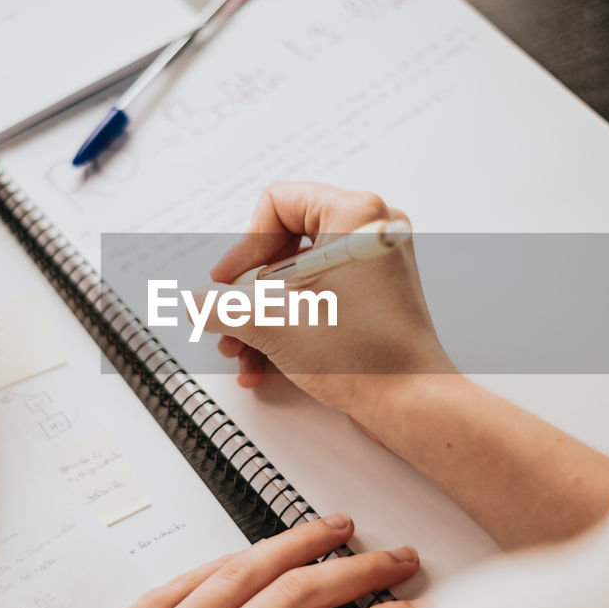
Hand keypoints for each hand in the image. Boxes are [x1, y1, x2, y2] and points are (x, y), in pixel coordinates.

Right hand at [205, 182, 453, 438]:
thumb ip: (223, 307)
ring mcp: (376, 264)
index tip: (227, 282)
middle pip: (284, 243)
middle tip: (229, 320)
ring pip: (299, 276)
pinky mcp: (376, 295)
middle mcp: (370, 231)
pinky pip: (321, 295)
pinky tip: (263, 364)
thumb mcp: (273, 325)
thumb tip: (196, 301)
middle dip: (247, 292)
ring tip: (241, 351)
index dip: (244, 245)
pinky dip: (290, 324)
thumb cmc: (363, 356)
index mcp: (354, 215)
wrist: (412, 403)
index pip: (277, 203)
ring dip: (262, 315)